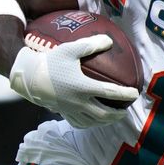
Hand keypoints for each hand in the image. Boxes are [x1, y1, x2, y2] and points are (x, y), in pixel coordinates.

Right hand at [9, 34, 139, 127]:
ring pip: (92, 121)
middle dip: (117, 114)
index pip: (109, 93)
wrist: (28, 77)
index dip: (125, 94)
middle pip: (103, 114)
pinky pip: (79, 123)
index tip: (135, 94)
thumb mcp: (70, 49)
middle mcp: (78, 102)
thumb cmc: (50, 61)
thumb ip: (91, 45)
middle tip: (126, 110)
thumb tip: (109, 41)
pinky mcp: (63, 112)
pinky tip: (93, 120)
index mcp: (82, 86)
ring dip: (106, 121)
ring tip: (113, 117)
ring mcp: (70, 109)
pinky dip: (90, 124)